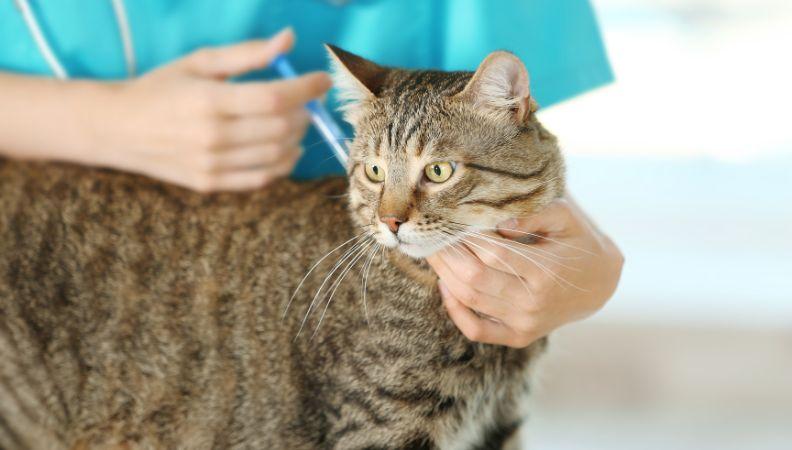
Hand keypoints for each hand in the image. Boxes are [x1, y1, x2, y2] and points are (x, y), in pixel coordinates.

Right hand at [92, 28, 330, 190]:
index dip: (306, 88)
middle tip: (307, 100)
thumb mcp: (200, 61)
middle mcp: (211, 136)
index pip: (274, 97)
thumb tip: (288, 39)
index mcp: (208, 100)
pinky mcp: (211, 184)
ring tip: (296, 121)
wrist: (117, 128)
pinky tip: (285, 147)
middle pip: (280, 127)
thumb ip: (247, 53)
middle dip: (305, 111)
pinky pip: (262, 179)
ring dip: (298, 137)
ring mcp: (212, 165)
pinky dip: (283, 164)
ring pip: (277, 155)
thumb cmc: (161, 88)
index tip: (323, 79)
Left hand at [427, 196, 623, 347]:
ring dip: (444, 274)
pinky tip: (444, 284)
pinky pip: (475, 329)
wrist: (600, 283)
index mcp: (547, 272)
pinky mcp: (518, 336)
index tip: (452, 218)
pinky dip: (454, 310)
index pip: (494, 253)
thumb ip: (534, 213)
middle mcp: (534, 303)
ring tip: (433, 250)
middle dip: (447, 254)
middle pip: (474, 278)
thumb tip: (497, 221)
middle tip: (432, 232)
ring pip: (469, 300)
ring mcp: (525, 324)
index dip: (467, 236)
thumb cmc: (578, 241)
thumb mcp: (566, 217)